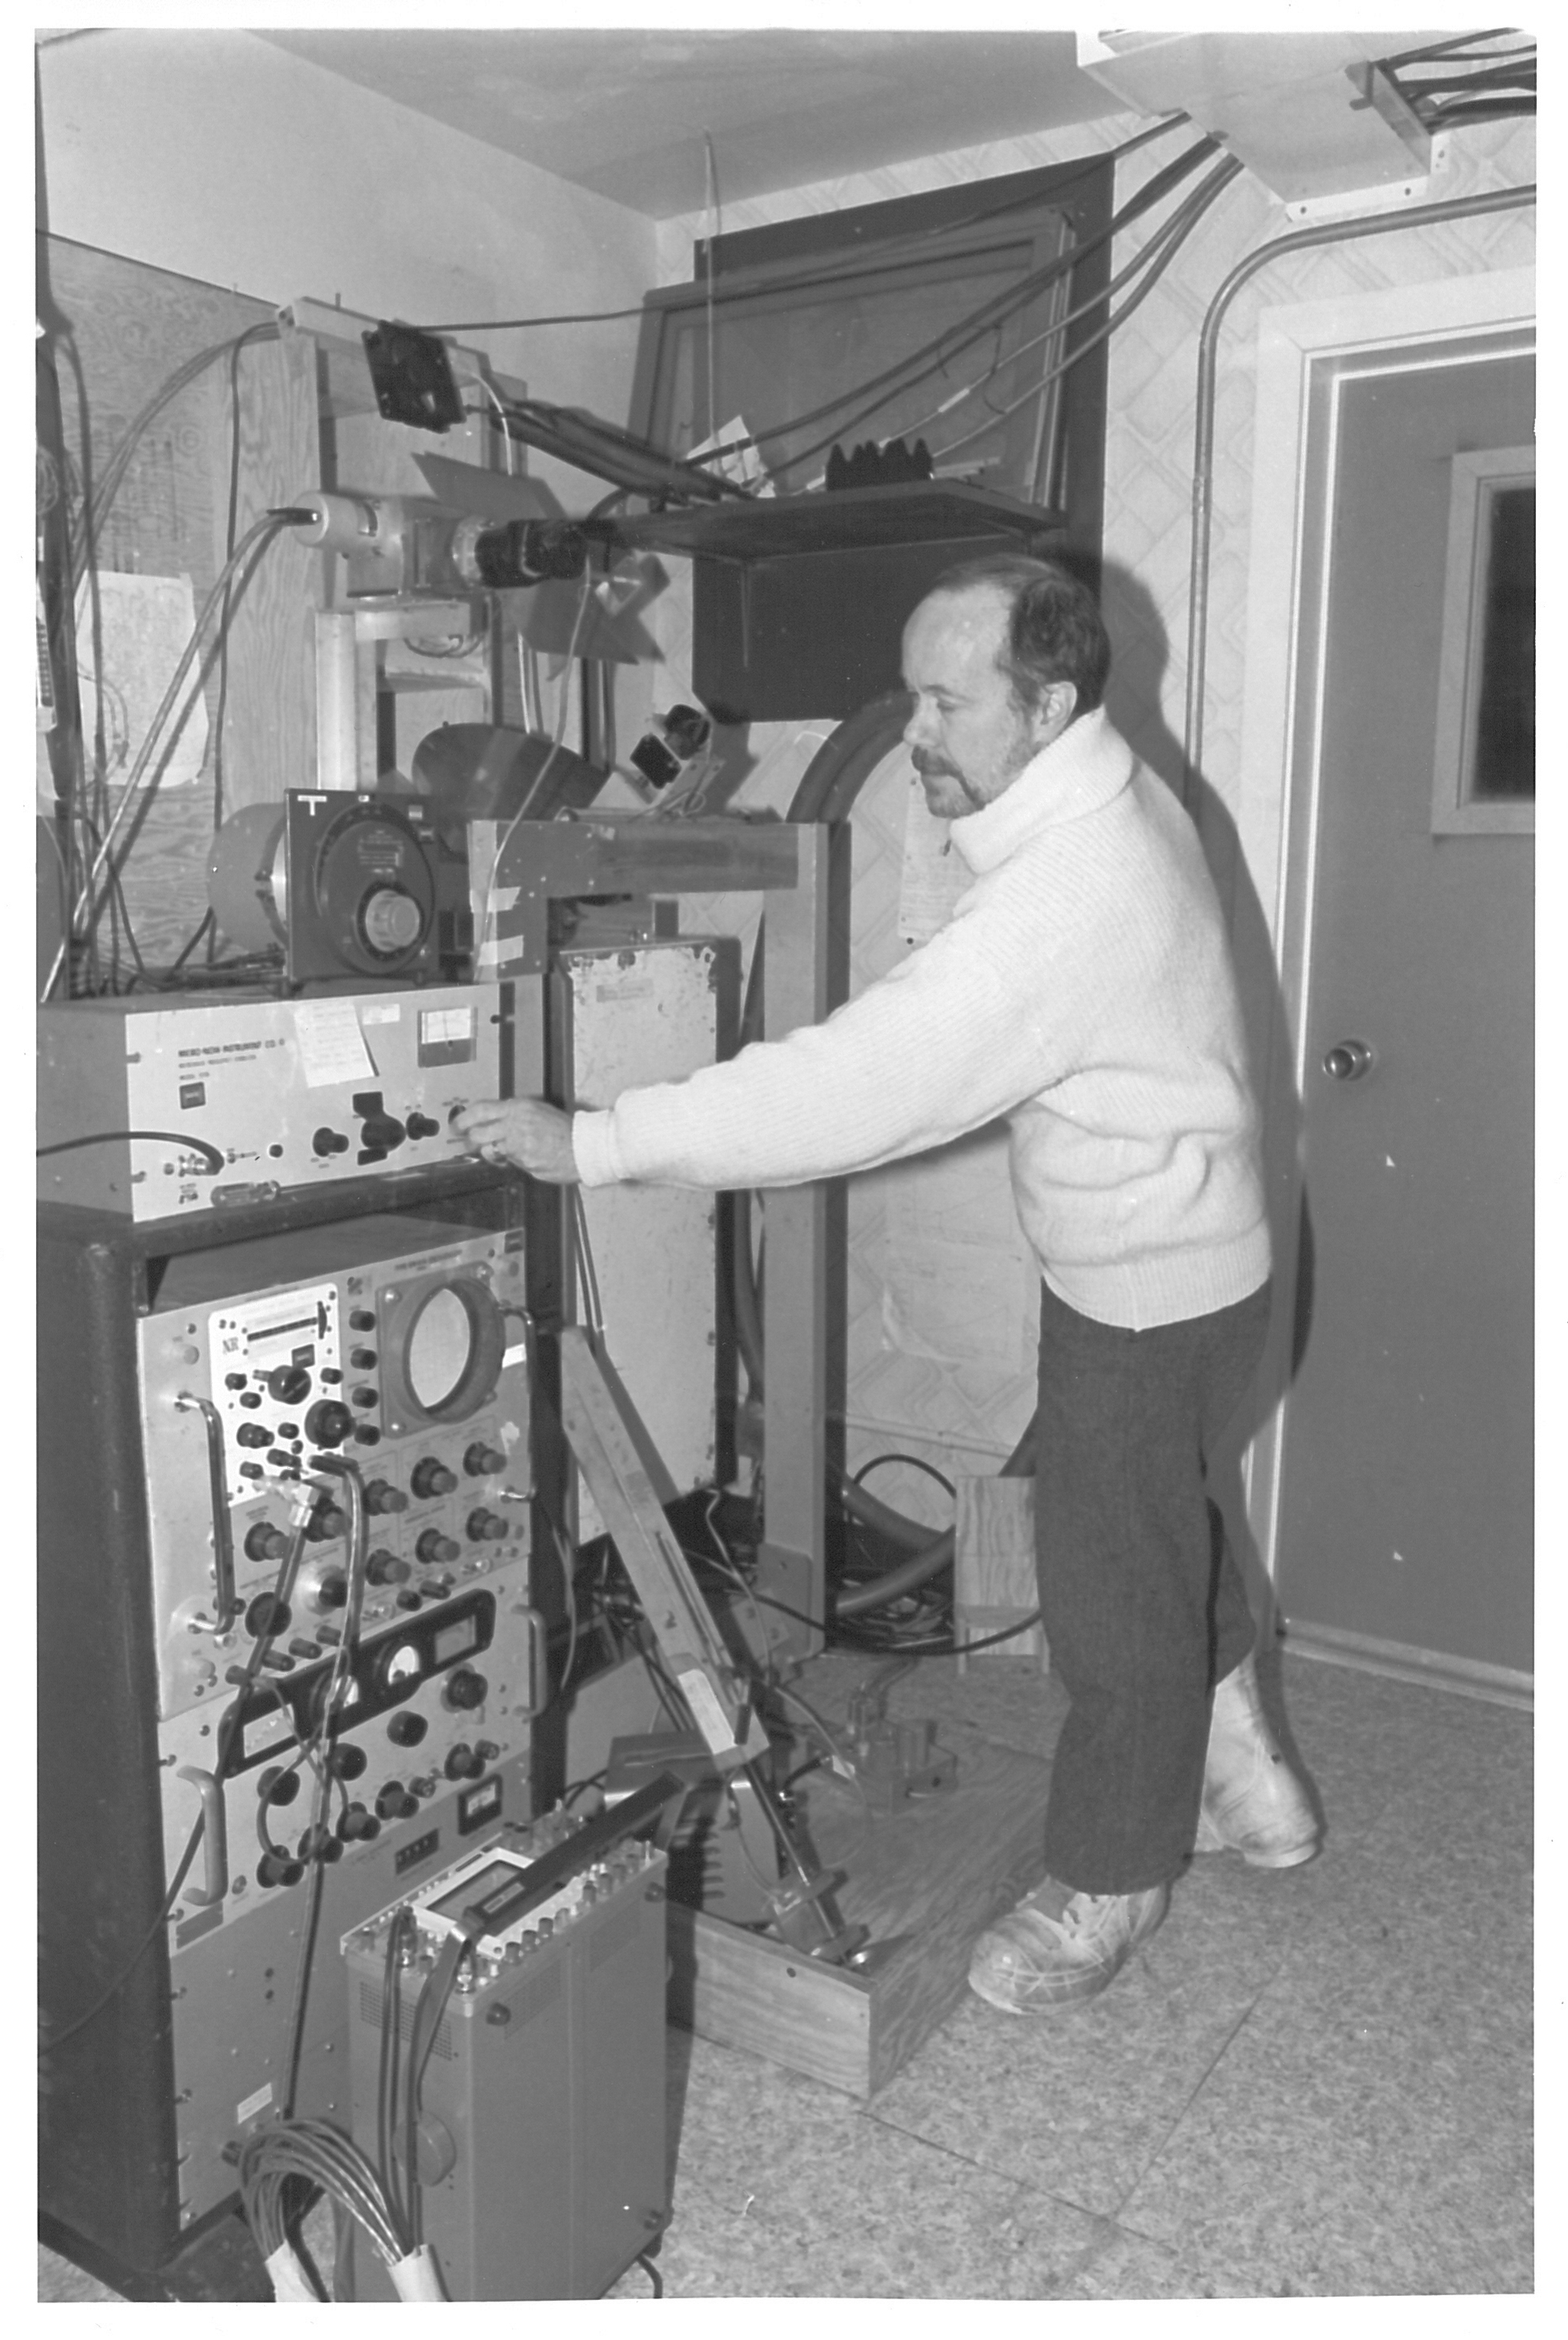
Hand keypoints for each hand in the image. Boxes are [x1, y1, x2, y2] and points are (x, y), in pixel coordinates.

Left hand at [453, 1098, 579, 1182]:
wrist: (582, 1147)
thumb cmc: (564, 1129)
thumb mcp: (537, 1111)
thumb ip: (513, 1114)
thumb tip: (492, 1120)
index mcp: (518, 1108)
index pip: (481, 1110)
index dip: (464, 1119)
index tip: (457, 1125)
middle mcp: (515, 1124)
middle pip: (478, 1133)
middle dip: (470, 1140)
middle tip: (468, 1142)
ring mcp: (518, 1145)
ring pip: (491, 1150)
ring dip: (492, 1152)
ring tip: (504, 1151)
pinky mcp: (522, 1162)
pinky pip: (508, 1162)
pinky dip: (511, 1161)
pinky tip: (524, 1157)